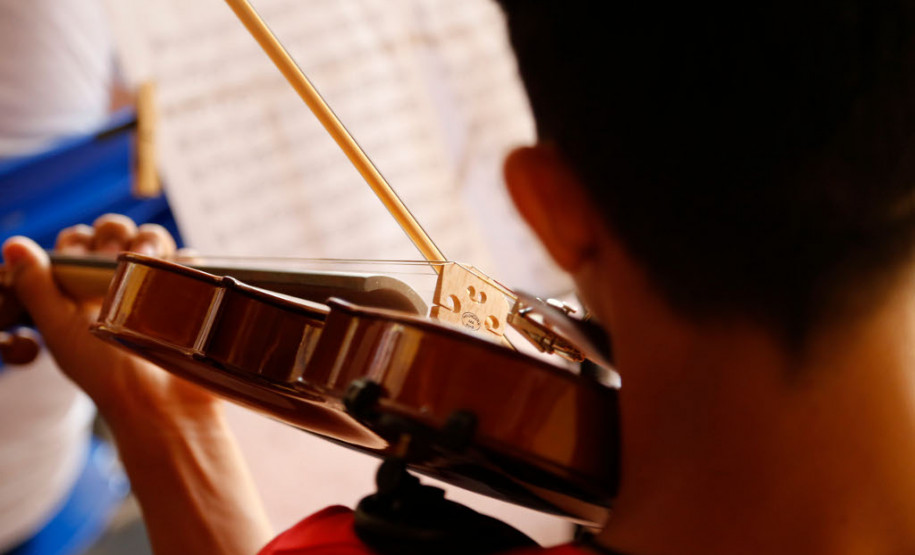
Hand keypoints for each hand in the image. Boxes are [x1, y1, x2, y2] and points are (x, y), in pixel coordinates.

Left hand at [1, 214, 216, 423]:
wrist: (161, 399)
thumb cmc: (105, 372)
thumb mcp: (59, 329)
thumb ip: (36, 285)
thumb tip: (14, 243)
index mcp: (80, 291)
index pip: (76, 242)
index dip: (79, 241)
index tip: (85, 257)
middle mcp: (116, 285)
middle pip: (115, 231)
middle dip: (115, 235)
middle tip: (116, 260)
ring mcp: (153, 287)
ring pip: (151, 237)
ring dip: (150, 241)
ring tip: (150, 261)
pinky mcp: (187, 292)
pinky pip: (186, 258)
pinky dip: (182, 259)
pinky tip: (176, 274)